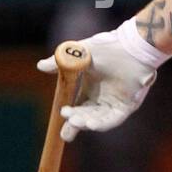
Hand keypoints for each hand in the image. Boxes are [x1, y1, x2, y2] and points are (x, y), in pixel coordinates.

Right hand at [37, 29, 156, 141]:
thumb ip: (59, 62)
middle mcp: (103, 97)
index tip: (59, 119)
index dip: (69, 116)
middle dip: (76, 123)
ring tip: (77, 123)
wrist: (131, 46)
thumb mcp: (79, 55)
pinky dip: (102, 124)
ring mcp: (116, 102)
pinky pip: (113, 119)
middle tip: (68, 125)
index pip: (77, 107)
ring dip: (87, 123)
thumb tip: (40, 66)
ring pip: (98, 119)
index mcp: (91, 88)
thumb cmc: (108, 47)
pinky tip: (91, 125)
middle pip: (86, 116)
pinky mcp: (128, 105)